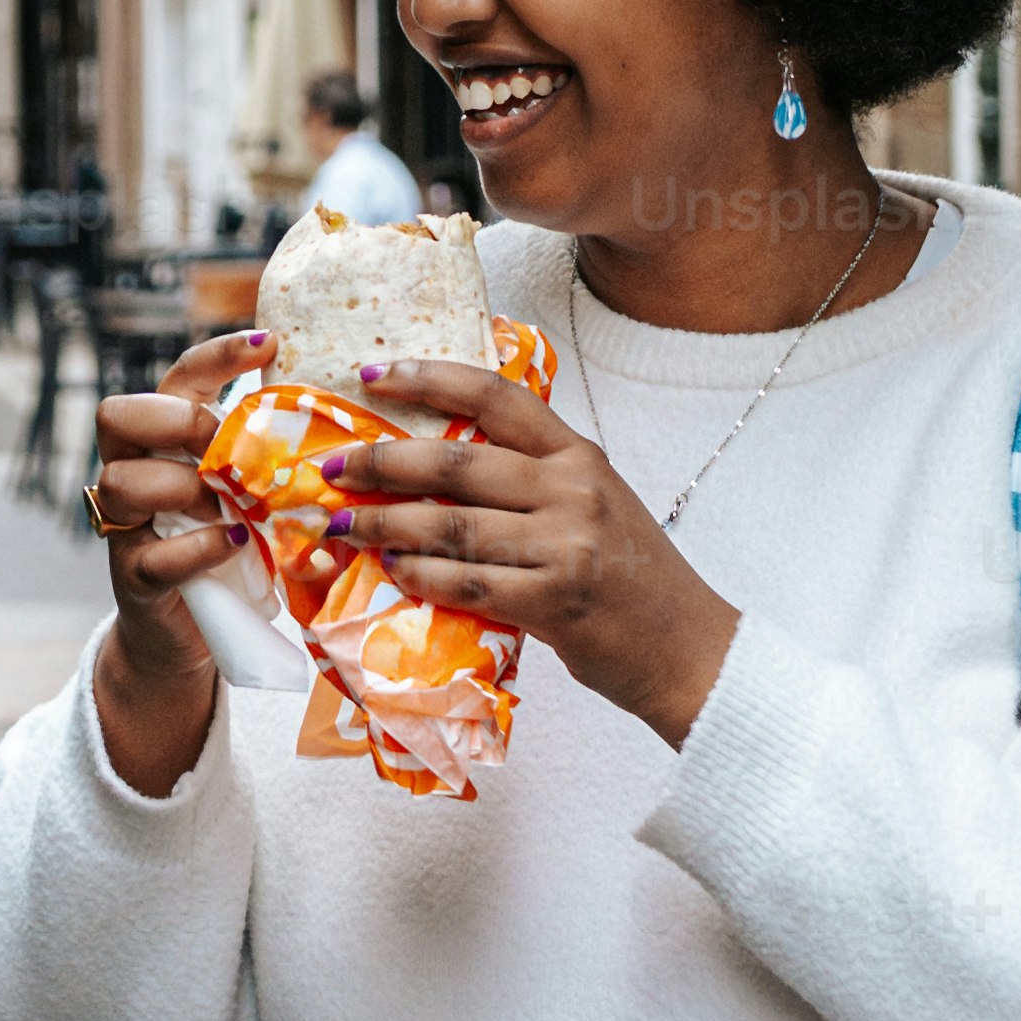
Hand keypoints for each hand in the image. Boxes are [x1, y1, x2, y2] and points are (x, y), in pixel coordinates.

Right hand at [82, 330, 265, 796]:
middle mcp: (132, 471)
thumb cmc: (231, 549)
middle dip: (175, 420)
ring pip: (122, 481)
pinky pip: (152, 555)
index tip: (271, 344)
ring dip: (183, 487)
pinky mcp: (133, 578)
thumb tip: (357, 436)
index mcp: (167, 441)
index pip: (178, 377)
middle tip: (220, 440)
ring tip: (230, 504)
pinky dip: (200, 548)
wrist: (189, 634)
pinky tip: (236, 544)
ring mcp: (125, 527)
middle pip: (118, 414)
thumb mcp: (252, 497)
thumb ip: (275, 465)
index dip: (217, 355)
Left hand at [313, 359, 738, 739]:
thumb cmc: (629, 577)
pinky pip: (466, 582)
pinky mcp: (554, 601)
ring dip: (386, 524)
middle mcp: (573, 489)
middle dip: (383, 460)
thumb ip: (531, 481)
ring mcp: (566, 545)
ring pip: (452, 523)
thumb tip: (437, 468)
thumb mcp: (592, 506)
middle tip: (332, 465)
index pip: (497, 395)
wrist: (687, 649)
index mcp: (579, 455)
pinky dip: (420, 576)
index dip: (429, 377)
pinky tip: (391, 571)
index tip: (370, 372)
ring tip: (344, 524)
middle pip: (458, 459)